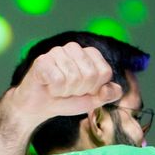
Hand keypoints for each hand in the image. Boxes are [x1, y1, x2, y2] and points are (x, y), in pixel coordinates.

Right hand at [8, 42, 123, 124]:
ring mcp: (57, 52)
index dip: (95, 88)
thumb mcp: (92, 99)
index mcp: (90, 53)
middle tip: (68, 90)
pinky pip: (58, 80)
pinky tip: (48, 86)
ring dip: (65, 91)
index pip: (104, 72)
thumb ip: (108, 94)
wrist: (39, 106)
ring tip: (58, 89)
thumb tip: (115, 89)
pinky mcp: (42, 60)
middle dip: (79, 90)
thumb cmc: (66, 99)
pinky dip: (54, 90)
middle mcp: (74, 48)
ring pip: (73, 78)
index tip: (83, 90)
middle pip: (89, 75)